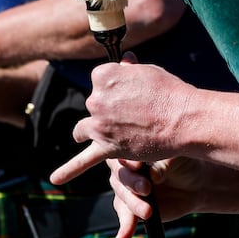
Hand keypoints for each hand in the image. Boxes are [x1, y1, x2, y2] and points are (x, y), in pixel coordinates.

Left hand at [48, 54, 191, 184]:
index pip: (100, 79)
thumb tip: (125, 59)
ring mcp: (99, 125)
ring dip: (92, 129)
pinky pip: (83, 161)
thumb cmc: (169, 92)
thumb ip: (129, 68)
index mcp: (103, 76)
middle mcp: (96, 99)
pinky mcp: (107, 147)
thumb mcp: (148, 71)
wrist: (183, 119)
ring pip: (84, 128)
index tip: (132, 91)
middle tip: (135, 111)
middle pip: (94, 103)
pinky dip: (68, 171)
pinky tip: (55, 178)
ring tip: (104, 132)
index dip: (117, 86)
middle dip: (110, 107)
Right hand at [106, 156, 208, 237]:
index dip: (128, 161)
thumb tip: (153, 175)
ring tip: (148, 213)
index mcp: (131, 152)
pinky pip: (126, 219)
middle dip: (132, 184)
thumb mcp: (176, 159)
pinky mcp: (131, 210)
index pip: (122, 154)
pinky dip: (124, 229)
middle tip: (147, 189)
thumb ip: (163, 164)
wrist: (194, 186)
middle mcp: (124, 171)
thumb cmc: (184, 164)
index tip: (138, 166)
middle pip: (120, 178)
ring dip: (134, 207)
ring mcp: (126, 191)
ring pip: (123, 200)